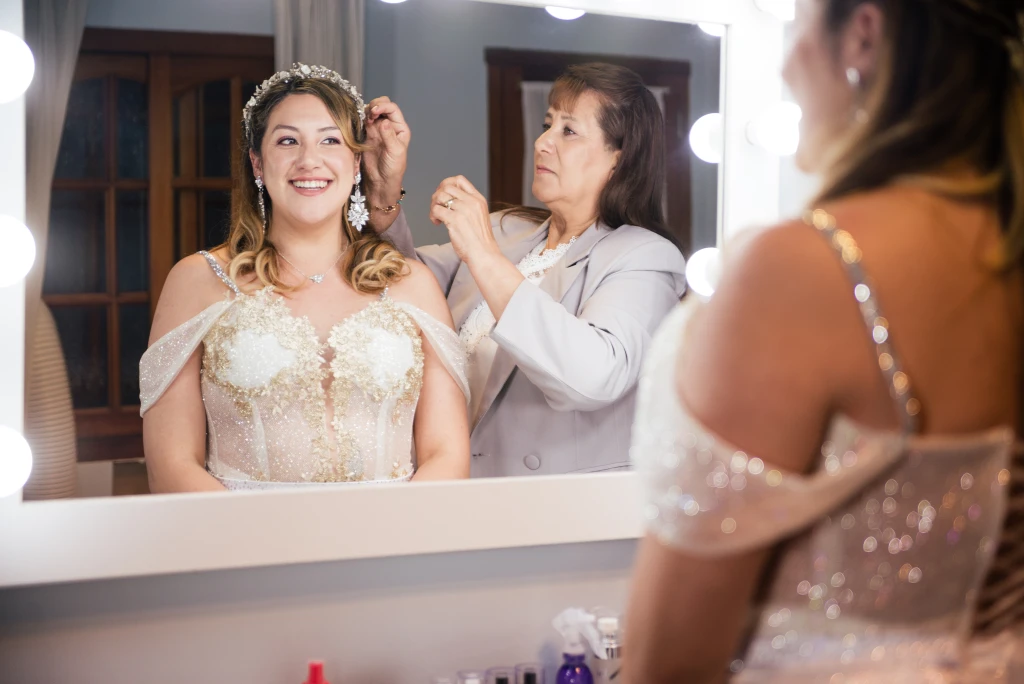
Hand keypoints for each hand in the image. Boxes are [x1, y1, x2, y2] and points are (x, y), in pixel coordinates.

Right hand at [363, 97, 409, 230]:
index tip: (375, 112)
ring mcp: (377, 129)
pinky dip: (360, 118)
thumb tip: (384, 121)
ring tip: (364, 121)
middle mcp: (389, 125)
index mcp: (400, 128)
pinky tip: (359, 124)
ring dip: (366, 111)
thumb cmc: (393, 169)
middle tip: (369, 115)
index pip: (392, 108)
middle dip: (374, 105)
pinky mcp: (366, 134)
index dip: (383, 106)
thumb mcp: (395, 152)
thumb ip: (389, 136)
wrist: (380, 181)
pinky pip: (362, 120)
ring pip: (371, 111)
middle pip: (382, 105)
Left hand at [430, 176, 500, 265]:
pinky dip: (433, 215)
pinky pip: (436, 210)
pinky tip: (437, 223)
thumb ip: (468, 206)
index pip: (460, 180)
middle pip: (447, 186)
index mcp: (478, 199)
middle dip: (437, 195)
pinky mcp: (455, 220)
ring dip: (433, 205)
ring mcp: (463, 210)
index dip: (447, 184)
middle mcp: (471, 201)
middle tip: (436, 207)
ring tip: (436, 217)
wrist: (485, 254)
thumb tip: (448, 201)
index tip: (443, 195)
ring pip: (439, 196)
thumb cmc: (480, 241)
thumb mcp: (479, 217)